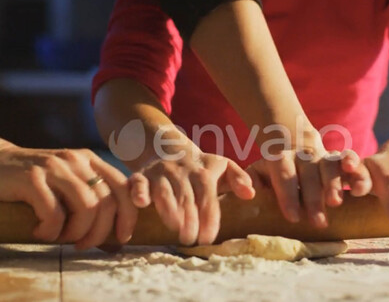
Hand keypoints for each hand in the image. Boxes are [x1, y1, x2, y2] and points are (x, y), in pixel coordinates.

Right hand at [0, 136, 135, 249]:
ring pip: (87, 208)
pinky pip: (54, 214)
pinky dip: (51, 232)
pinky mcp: (31, 178)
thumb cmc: (31, 184)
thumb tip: (115, 238)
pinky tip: (40, 233)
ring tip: (61, 238)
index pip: (124, 187)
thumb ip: (90, 200)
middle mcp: (77, 160)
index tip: (121, 237)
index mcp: (90, 161)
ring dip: (77, 233)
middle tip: (83, 245)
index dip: (128, 216)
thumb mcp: (67, 185)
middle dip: (100, 233)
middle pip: (107, 202)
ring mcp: (55, 167)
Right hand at [128, 148, 254, 245]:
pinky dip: (138, 192)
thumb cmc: (201, 167)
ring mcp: (161, 172)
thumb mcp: (223, 167)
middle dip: (190, 220)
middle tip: (192, 240)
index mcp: (203, 171)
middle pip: (187, 198)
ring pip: (164, 192)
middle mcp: (182, 171)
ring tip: (175, 229)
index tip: (209, 238)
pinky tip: (141, 204)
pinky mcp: (142, 175)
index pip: (208, 196)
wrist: (169, 148)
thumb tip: (251, 194)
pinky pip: (137, 182)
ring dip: (169, 211)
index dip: (209, 217)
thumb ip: (239, 178)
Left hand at [247, 141, 371, 227]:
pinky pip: (350, 159)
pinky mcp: (340, 159)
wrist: (294, 147)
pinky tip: (358, 186)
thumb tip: (248, 194)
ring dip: (333, 184)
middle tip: (317, 222)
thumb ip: (248, 181)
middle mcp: (303, 154)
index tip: (294, 217)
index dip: (288, 195)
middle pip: (308, 172)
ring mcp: (323, 155)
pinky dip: (355, 169)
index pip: (283, 174)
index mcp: (280, 157)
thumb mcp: (258, 173)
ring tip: (335, 204)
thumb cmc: (273, 172)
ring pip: (330, 164)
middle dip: (313, 197)